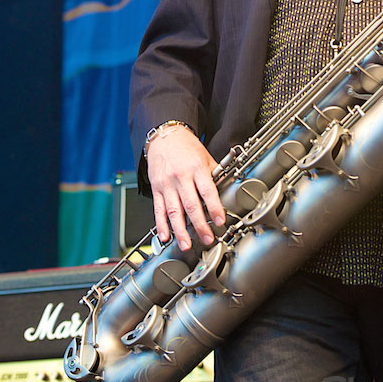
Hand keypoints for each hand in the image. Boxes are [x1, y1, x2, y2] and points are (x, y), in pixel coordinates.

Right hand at [146, 126, 225, 251]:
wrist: (164, 137)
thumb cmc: (186, 147)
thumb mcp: (204, 156)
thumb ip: (214, 174)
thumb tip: (225, 190)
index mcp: (196, 168)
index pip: (207, 191)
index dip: (215, 208)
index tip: (220, 221)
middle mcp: (181, 177)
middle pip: (191, 205)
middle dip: (200, 225)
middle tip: (207, 238)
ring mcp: (167, 184)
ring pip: (174, 211)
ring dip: (180, 231)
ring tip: (186, 244)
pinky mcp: (156, 189)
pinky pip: (158, 209)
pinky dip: (161, 225)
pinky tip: (165, 236)